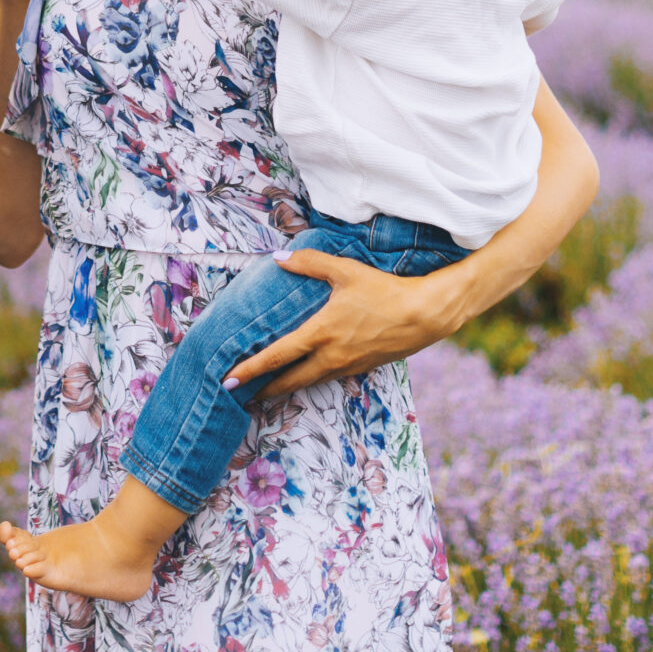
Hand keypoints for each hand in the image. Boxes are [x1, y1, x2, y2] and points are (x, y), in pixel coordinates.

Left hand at [225, 247, 476, 398]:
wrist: (424, 315)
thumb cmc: (384, 291)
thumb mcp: (346, 271)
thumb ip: (309, 264)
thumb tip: (278, 257)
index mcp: (320, 333)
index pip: (277, 356)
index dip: (250, 369)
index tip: (228, 380)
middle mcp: (330, 356)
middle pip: (288, 381)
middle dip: (261, 389)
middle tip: (238, 394)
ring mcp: (346, 366)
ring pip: (308, 383)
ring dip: (284, 388)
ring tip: (265, 391)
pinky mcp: (360, 369)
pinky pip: (327, 379)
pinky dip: (309, 381)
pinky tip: (304, 376)